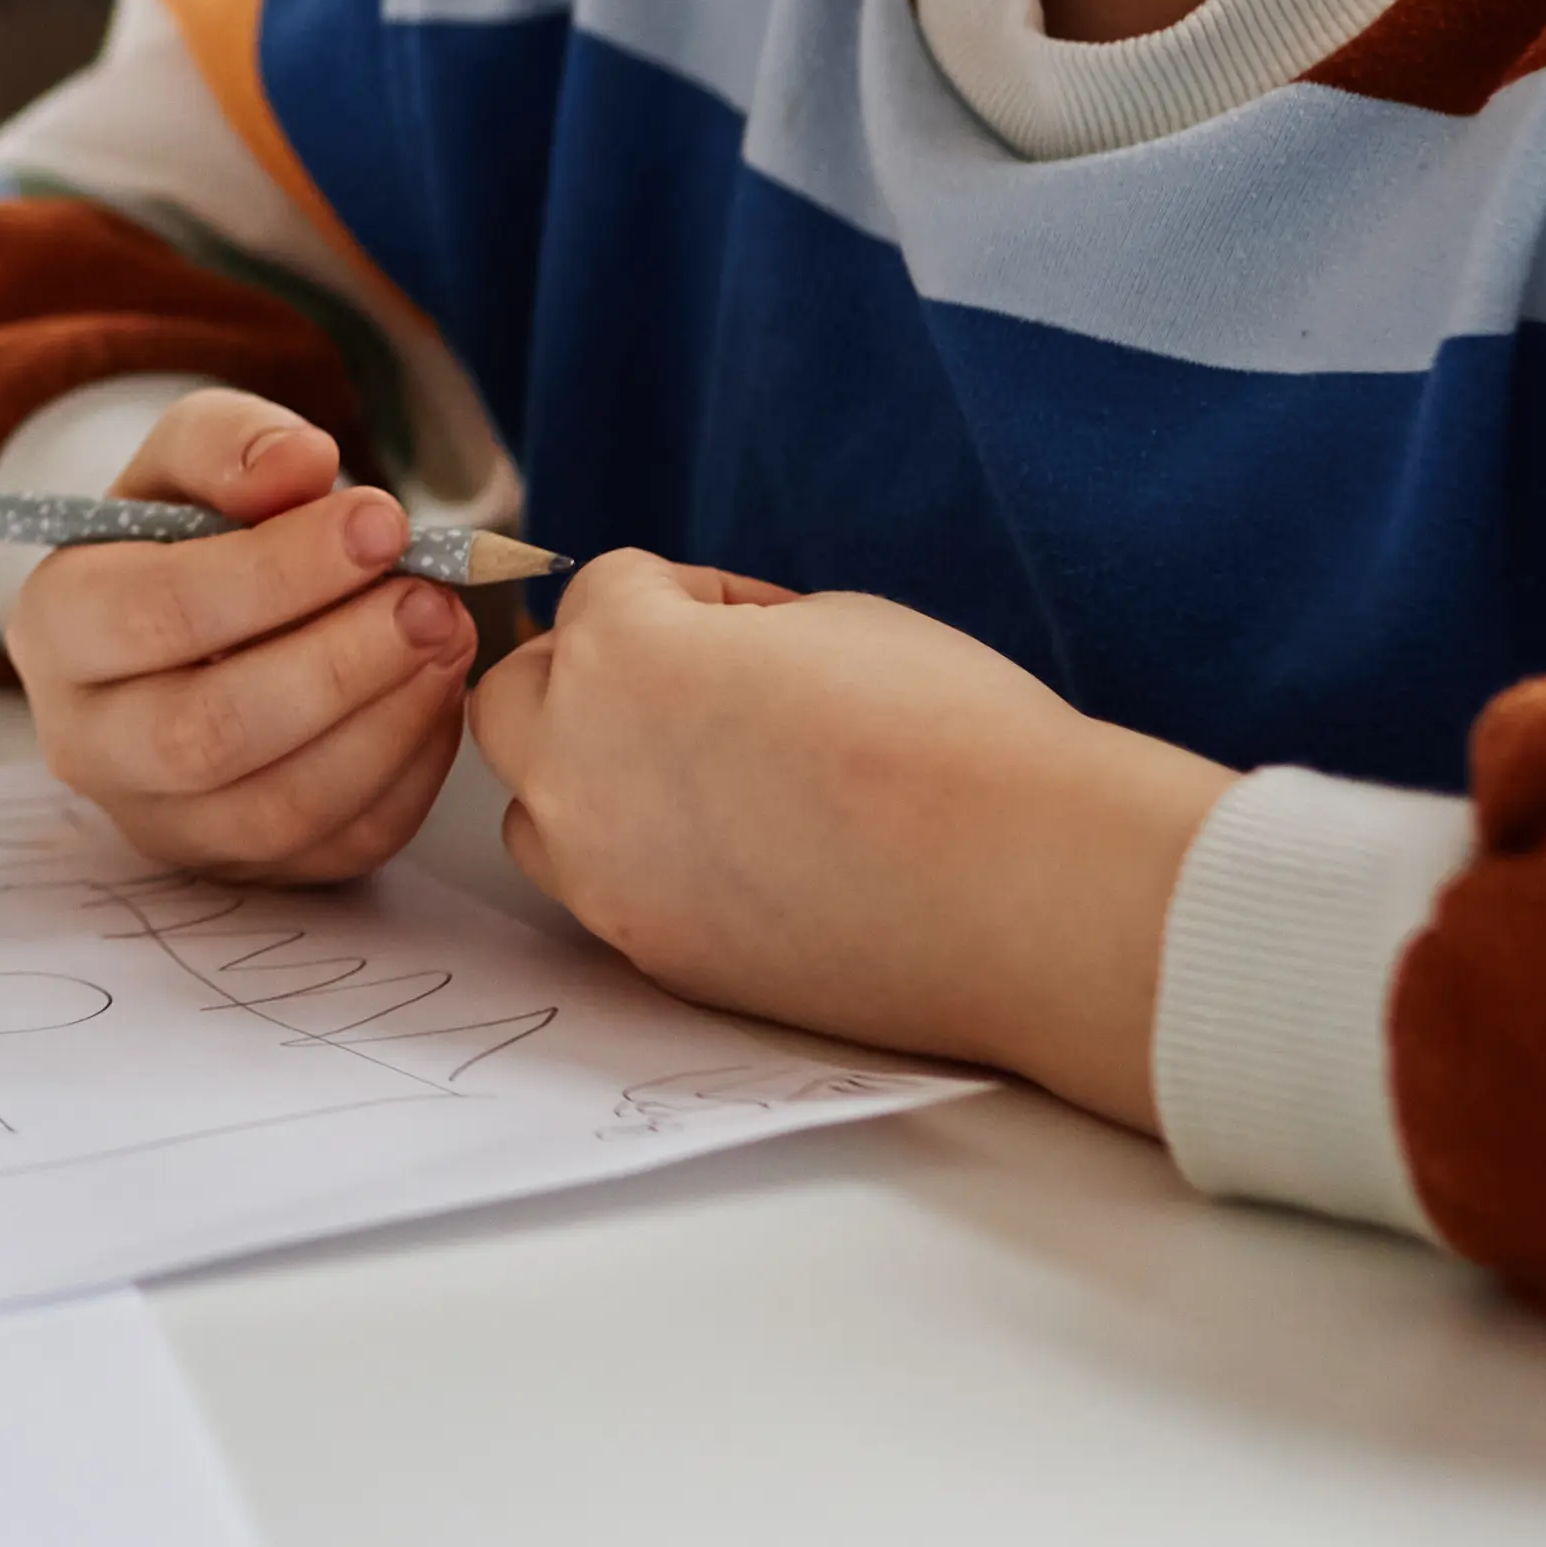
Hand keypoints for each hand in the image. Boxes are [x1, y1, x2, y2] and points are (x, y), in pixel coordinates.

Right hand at [0, 386, 477, 884]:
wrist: (182, 622)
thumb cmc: (184, 536)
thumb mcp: (187, 459)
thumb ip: (232, 442)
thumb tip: (302, 465)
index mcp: (57, 627)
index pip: (157, 613)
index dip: (278, 572)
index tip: (381, 522)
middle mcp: (88, 744)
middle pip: (208, 734)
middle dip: (338, 665)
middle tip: (431, 598)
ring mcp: (160, 823)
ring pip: (276, 808)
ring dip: (383, 724)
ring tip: (450, 636)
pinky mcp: (240, 868)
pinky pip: (334, 848)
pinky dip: (406, 776)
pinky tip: (437, 694)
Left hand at [469, 552, 1229, 1124]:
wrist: (1026, 889)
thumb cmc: (951, 734)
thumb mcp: (833, 621)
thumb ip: (726, 632)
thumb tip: (702, 656)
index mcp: (619, 655)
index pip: (604, 591)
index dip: (694, 596)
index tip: (766, 626)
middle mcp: (580, 766)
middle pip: (519, 696)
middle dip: (591, 676)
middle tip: (696, 688)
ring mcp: (606, 875)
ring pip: (540, 804)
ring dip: (594, 776)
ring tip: (712, 779)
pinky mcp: (654, 955)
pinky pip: (606, 889)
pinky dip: (646, 862)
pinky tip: (746, 857)